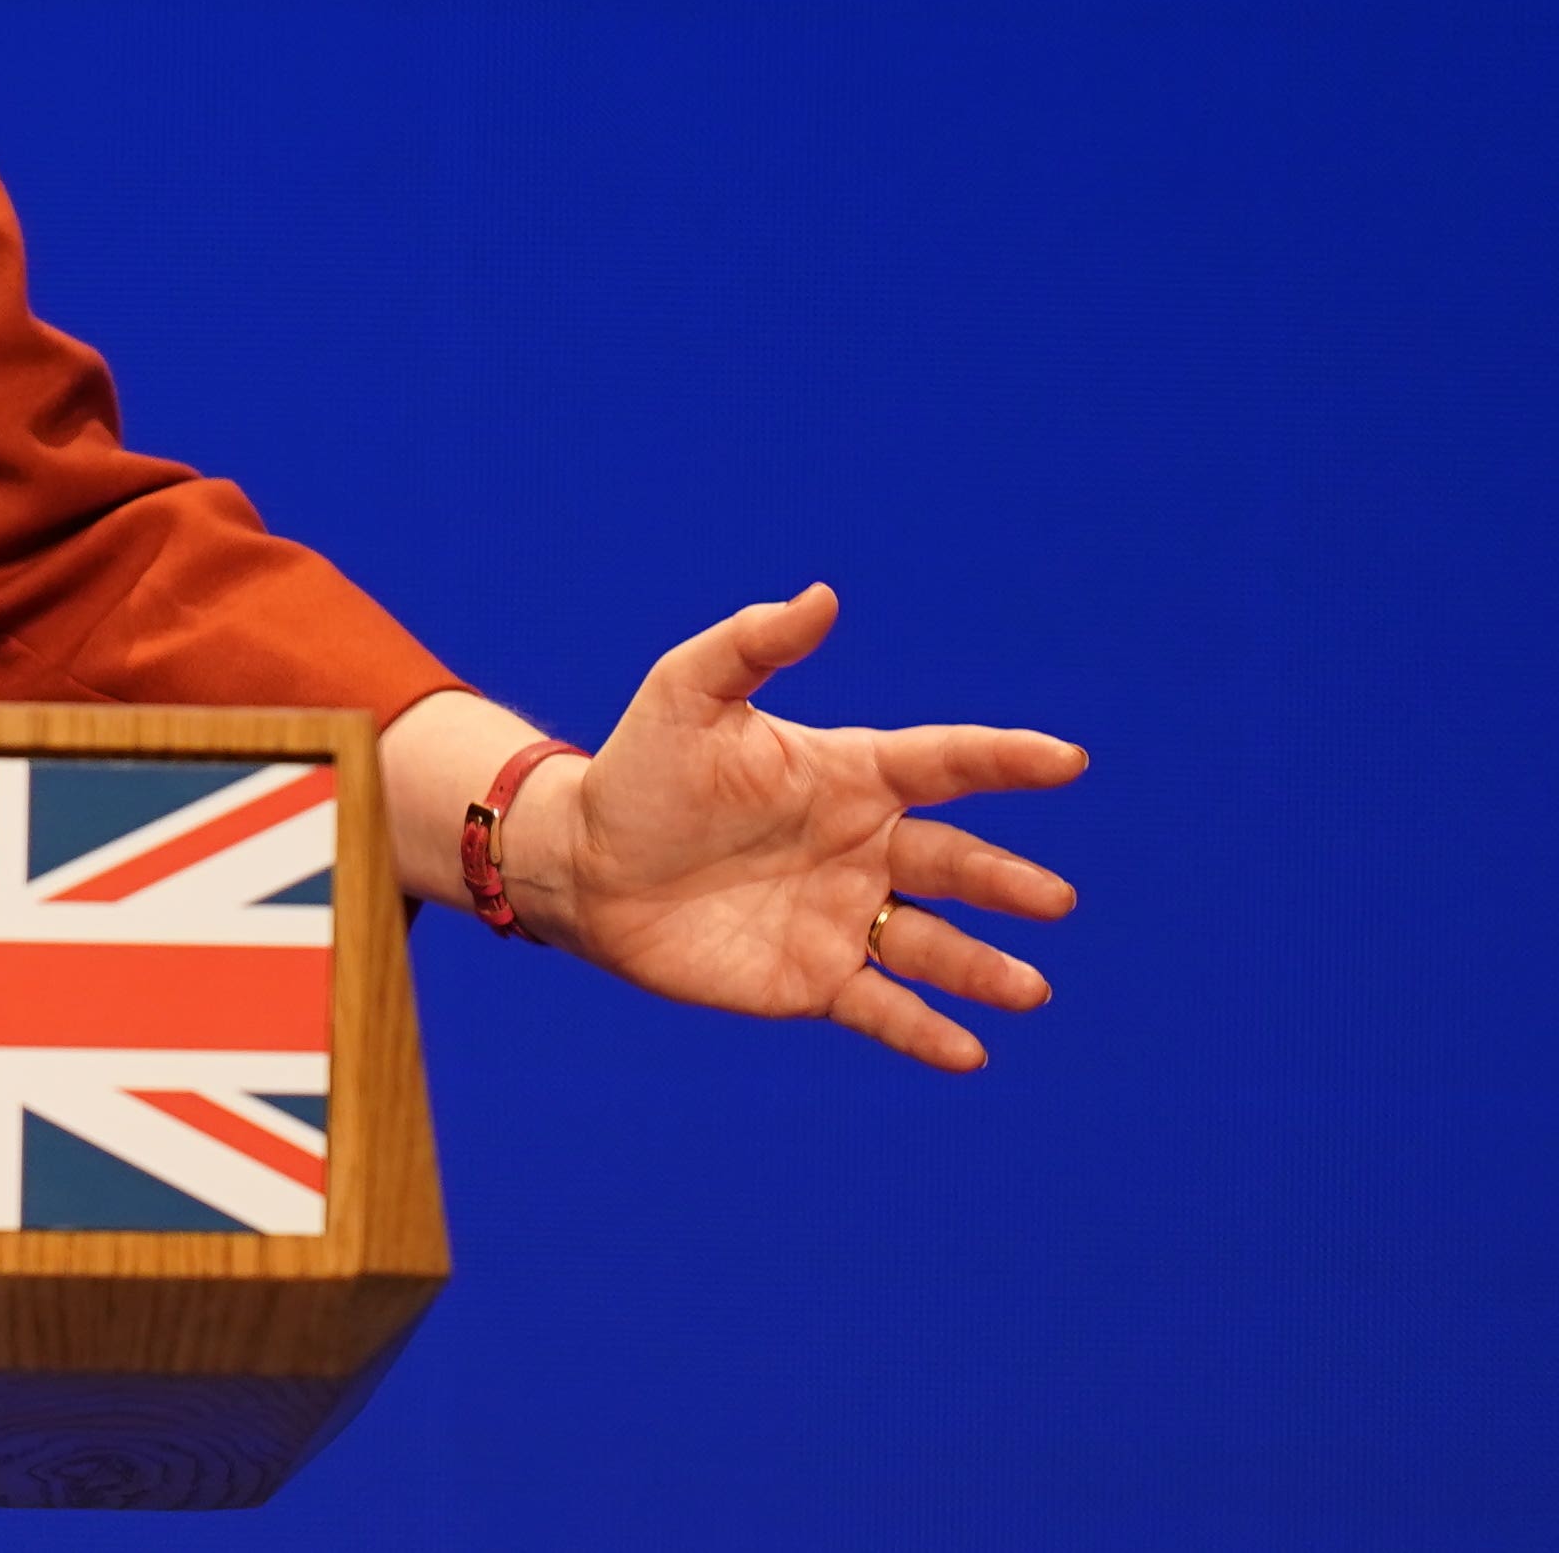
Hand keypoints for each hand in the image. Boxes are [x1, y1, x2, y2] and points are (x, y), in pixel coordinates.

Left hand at [524, 584, 1085, 1071]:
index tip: (1067, 759)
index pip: (943, 763)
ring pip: (933, 945)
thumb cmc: (639, 770)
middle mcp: (864, 847)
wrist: (583, 865)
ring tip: (1029, 989)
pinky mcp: (813, 979)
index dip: (1004, 759)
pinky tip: (967, 1053)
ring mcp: (843, 917)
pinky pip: (882, 1008)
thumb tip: (821, 596)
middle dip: (1004, 880)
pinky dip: (925, 1032)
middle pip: (953, 862)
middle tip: (1052, 898)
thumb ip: (752, 644)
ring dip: (983, 968)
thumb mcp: (687, 693)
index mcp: (850, 776)